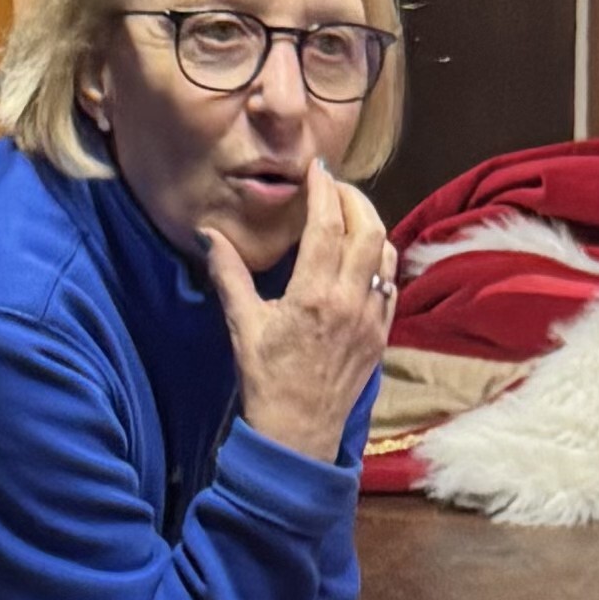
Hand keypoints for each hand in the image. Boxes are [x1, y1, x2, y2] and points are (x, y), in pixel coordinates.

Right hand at [205, 163, 395, 462]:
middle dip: (354, 198)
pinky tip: (363, 257)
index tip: (317, 168)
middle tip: (336, 185)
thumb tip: (208, 234)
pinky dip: (380, 261)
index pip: (327, 224)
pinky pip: (390, 285)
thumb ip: (228, 274)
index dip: (324, 189)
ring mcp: (371, 319)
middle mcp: (349, 302)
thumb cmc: (266, 379)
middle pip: (368, 229)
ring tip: (351, 214)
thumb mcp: (243, 324)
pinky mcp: (381, 335)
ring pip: (385, 255)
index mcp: (313, 295)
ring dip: (371, 226)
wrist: (298, 431)